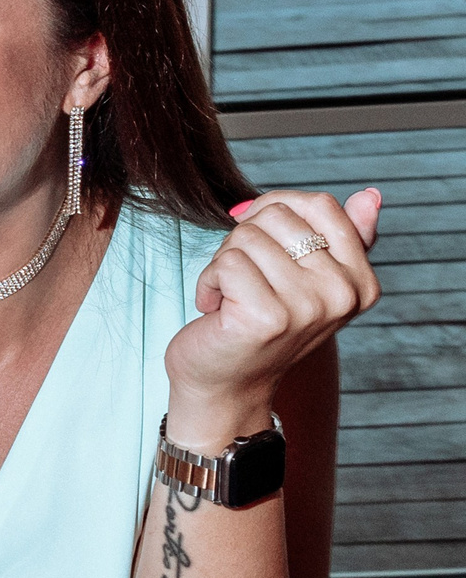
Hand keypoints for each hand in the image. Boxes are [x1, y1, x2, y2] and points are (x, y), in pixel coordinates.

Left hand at [166, 189, 382, 444]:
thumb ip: (340, 236)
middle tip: (244, 280)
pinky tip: (216, 309)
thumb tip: (371, 194)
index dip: (273, 212)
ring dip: (222, 264)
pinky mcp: (267, 318)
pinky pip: (225, 263)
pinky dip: (207, 282)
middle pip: (276, 215)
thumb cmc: (259, 323)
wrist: (226, 384)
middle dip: (244, 240)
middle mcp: (343, 294)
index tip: (262, 247)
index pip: (319, 203)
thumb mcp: (305, 277)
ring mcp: (309, 307)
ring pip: (245, 236)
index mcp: (361, 280)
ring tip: (232, 298)